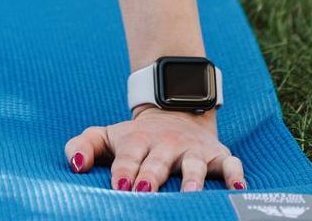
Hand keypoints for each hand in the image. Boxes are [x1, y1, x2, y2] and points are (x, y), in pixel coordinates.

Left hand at [64, 105, 245, 191]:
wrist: (173, 115)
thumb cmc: (135, 140)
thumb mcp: (107, 136)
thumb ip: (83, 145)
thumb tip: (74, 164)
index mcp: (137, 141)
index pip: (128, 156)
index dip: (123, 171)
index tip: (119, 187)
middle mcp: (165, 144)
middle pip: (157, 161)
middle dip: (151, 175)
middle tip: (144, 191)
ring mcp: (192, 150)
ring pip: (193, 164)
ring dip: (190, 180)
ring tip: (188, 196)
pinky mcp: (217, 155)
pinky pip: (229, 164)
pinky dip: (234, 174)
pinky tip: (237, 188)